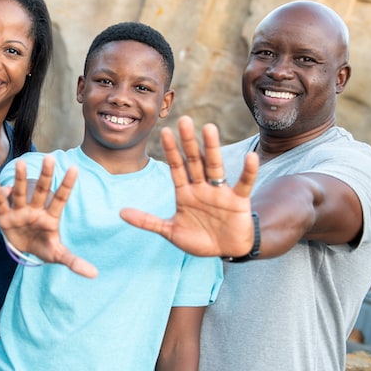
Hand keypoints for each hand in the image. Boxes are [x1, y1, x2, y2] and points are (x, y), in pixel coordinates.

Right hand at [0, 155, 96, 277]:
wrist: (23, 249)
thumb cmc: (43, 247)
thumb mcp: (58, 255)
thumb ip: (74, 262)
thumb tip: (94, 274)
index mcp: (51, 217)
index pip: (61, 199)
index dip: (66, 185)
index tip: (74, 168)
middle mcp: (36, 210)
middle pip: (41, 191)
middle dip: (45, 176)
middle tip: (49, 158)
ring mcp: (20, 211)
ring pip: (20, 193)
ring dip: (20, 179)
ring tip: (20, 163)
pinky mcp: (5, 216)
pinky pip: (0, 203)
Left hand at [119, 115, 258, 257]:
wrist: (226, 251)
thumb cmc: (199, 239)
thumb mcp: (170, 231)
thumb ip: (147, 221)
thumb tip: (120, 212)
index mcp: (185, 192)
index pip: (176, 167)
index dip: (171, 150)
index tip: (164, 131)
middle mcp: (202, 187)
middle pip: (194, 160)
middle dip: (188, 142)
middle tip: (184, 119)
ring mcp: (220, 192)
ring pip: (215, 166)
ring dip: (212, 148)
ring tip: (209, 128)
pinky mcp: (238, 200)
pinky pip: (243, 183)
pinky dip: (247, 171)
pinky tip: (250, 157)